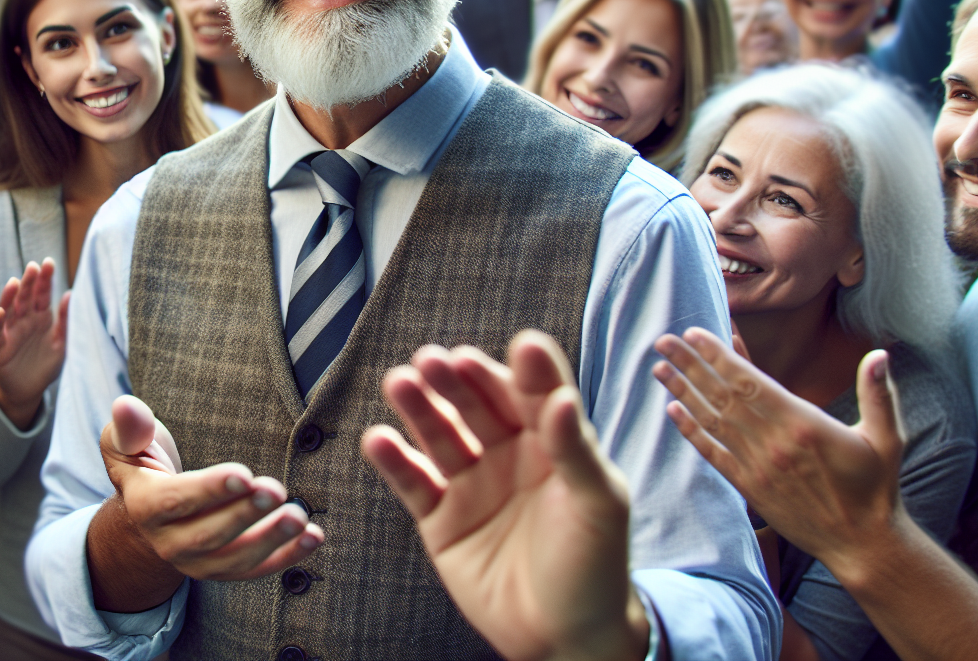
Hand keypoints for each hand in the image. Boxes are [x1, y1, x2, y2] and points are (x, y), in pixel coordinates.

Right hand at [0, 259, 68, 430]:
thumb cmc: (46, 365)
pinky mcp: (0, 346)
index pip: (42, 294)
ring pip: (9, 310)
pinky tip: (0, 312)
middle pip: (26, 298)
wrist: (29, 390)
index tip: (48, 263)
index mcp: (41, 317)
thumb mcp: (62, 343)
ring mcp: (11, 332)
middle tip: (33, 267)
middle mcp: (25, 320)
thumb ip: (66, 321)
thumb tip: (71, 295)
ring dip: (10, 296)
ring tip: (15, 283)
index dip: (45, 279)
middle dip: (29, 282)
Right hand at [85, 395, 323, 611]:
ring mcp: (196, 562)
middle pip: (208, 534)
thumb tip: (125, 405)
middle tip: (277, 490)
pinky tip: (313, 538)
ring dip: (271, 539)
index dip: (209, 490)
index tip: (243, 474)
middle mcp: (168, 542)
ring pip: (235, 559)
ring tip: (300, 516)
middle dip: (245, 513)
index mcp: (144, 506)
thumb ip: (129, 427)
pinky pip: (255, 570)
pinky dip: (286, 557)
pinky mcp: (223, 570)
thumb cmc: (144, 463)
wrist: (148, 514)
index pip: (175, 501)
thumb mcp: (127, 442)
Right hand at [361, 332, 649, 660]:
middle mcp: (508, 452)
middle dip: (457, 380)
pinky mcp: (440, 518)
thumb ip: (576, 451)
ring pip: (440, 434)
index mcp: (553, 440)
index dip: (527, 370)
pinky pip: (413, 482)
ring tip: (400, 382)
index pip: (537, 393)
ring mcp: (472, 482)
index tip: (519, 346)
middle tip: (435, 359)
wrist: (565, 637)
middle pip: (477, 404)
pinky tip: (378, 438)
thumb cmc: (596, 565)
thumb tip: (563, 398)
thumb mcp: (599, 504)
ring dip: (419, 407)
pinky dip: (393, 460)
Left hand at [651, 328, 905, 576]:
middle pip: (722, 395)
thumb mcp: (886, 437)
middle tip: (662, 340)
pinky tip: (673, 412)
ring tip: (658, 368)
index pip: (750, 380)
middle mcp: (773, 443)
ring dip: (683, 392)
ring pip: (712, 421)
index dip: (719, 355)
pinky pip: (714, 455)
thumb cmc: (875, 486)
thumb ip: (879, 393)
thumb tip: (880, 354)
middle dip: (690, 365)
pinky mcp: (750, 488)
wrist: (862, 543)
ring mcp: (757, 467)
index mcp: (802, 423)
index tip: (695, 333)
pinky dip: (692, 433)